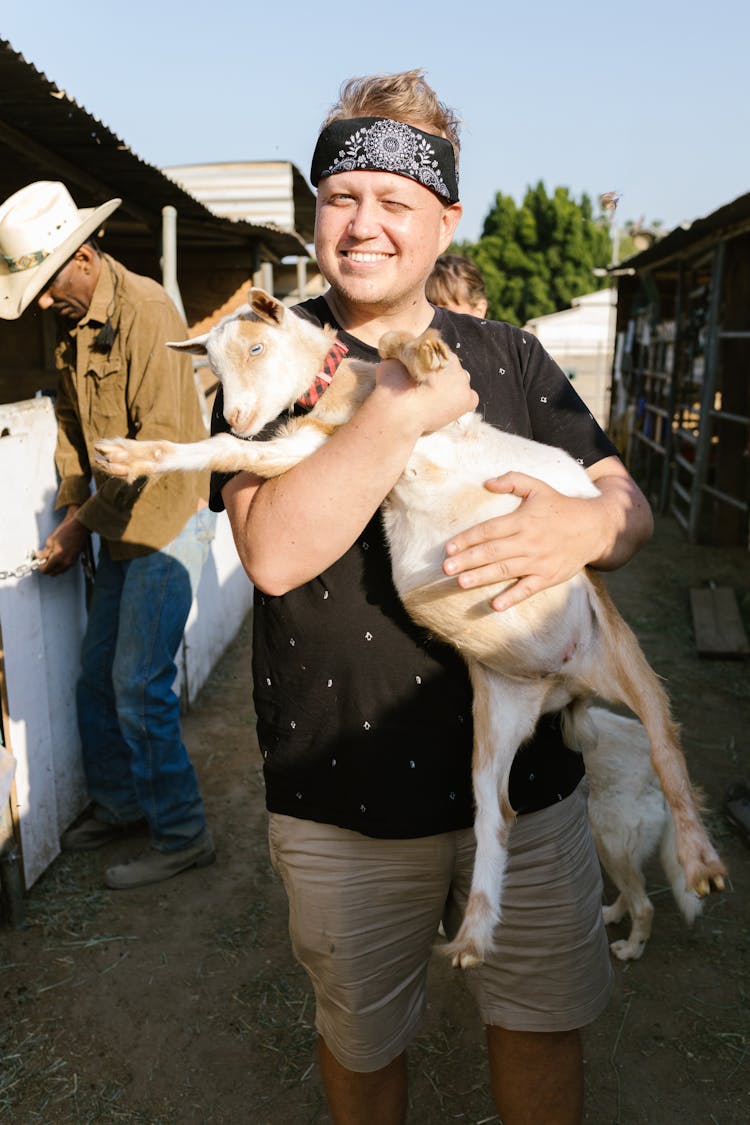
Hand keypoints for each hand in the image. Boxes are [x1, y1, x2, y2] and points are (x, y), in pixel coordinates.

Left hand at [36, 507, 87, 575]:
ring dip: (53, 567)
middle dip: (46, 568)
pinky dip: (59, 565)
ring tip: (50, 557)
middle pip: (52, 573)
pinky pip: (65, 567)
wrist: (79, 527)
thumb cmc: (67, 531)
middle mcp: (65, 562)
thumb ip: (44, 552)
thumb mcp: (51, 540)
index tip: (38, 562)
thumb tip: (40, 557)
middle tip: (43, 560)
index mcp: (58, 557)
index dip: (40, 566)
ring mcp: (71, 562)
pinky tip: (57, 557)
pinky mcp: (75, 560)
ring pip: (59, 571)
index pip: (46, 570)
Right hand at [375, 352, 477, 436]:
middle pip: (449, 366)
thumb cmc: (392, 386)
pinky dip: (462, 402)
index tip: (418, 376)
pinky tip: (448, 409)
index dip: (426, 365)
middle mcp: (451, 359)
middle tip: (426, 390)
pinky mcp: (468, 398)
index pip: (434, 353)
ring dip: (451, 388)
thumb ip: (400, 357)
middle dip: (440, 377)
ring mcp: (462, 379)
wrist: (401, 408)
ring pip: (459, 381)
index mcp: (433, 347)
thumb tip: (400, 356)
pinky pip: (470, 398)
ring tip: (436, 402)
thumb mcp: (390, 363)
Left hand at [443, 472, 604, 611]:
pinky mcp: (548, 577)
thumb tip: (487, 482)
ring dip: (481, 577)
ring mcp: (538, 561)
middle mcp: (528, 541)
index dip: (468, 538)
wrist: (595, 528)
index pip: (489, 530)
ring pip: (505, 570)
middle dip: (467, 560)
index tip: (449, 547)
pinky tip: (495, 604)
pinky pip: (528, 589)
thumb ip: (513, 481)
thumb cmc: (561, 507)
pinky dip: (512, 597)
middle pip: (492, 552)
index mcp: (523, 520)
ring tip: (460, 583)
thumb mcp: (538, 487)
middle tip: (446, 568)